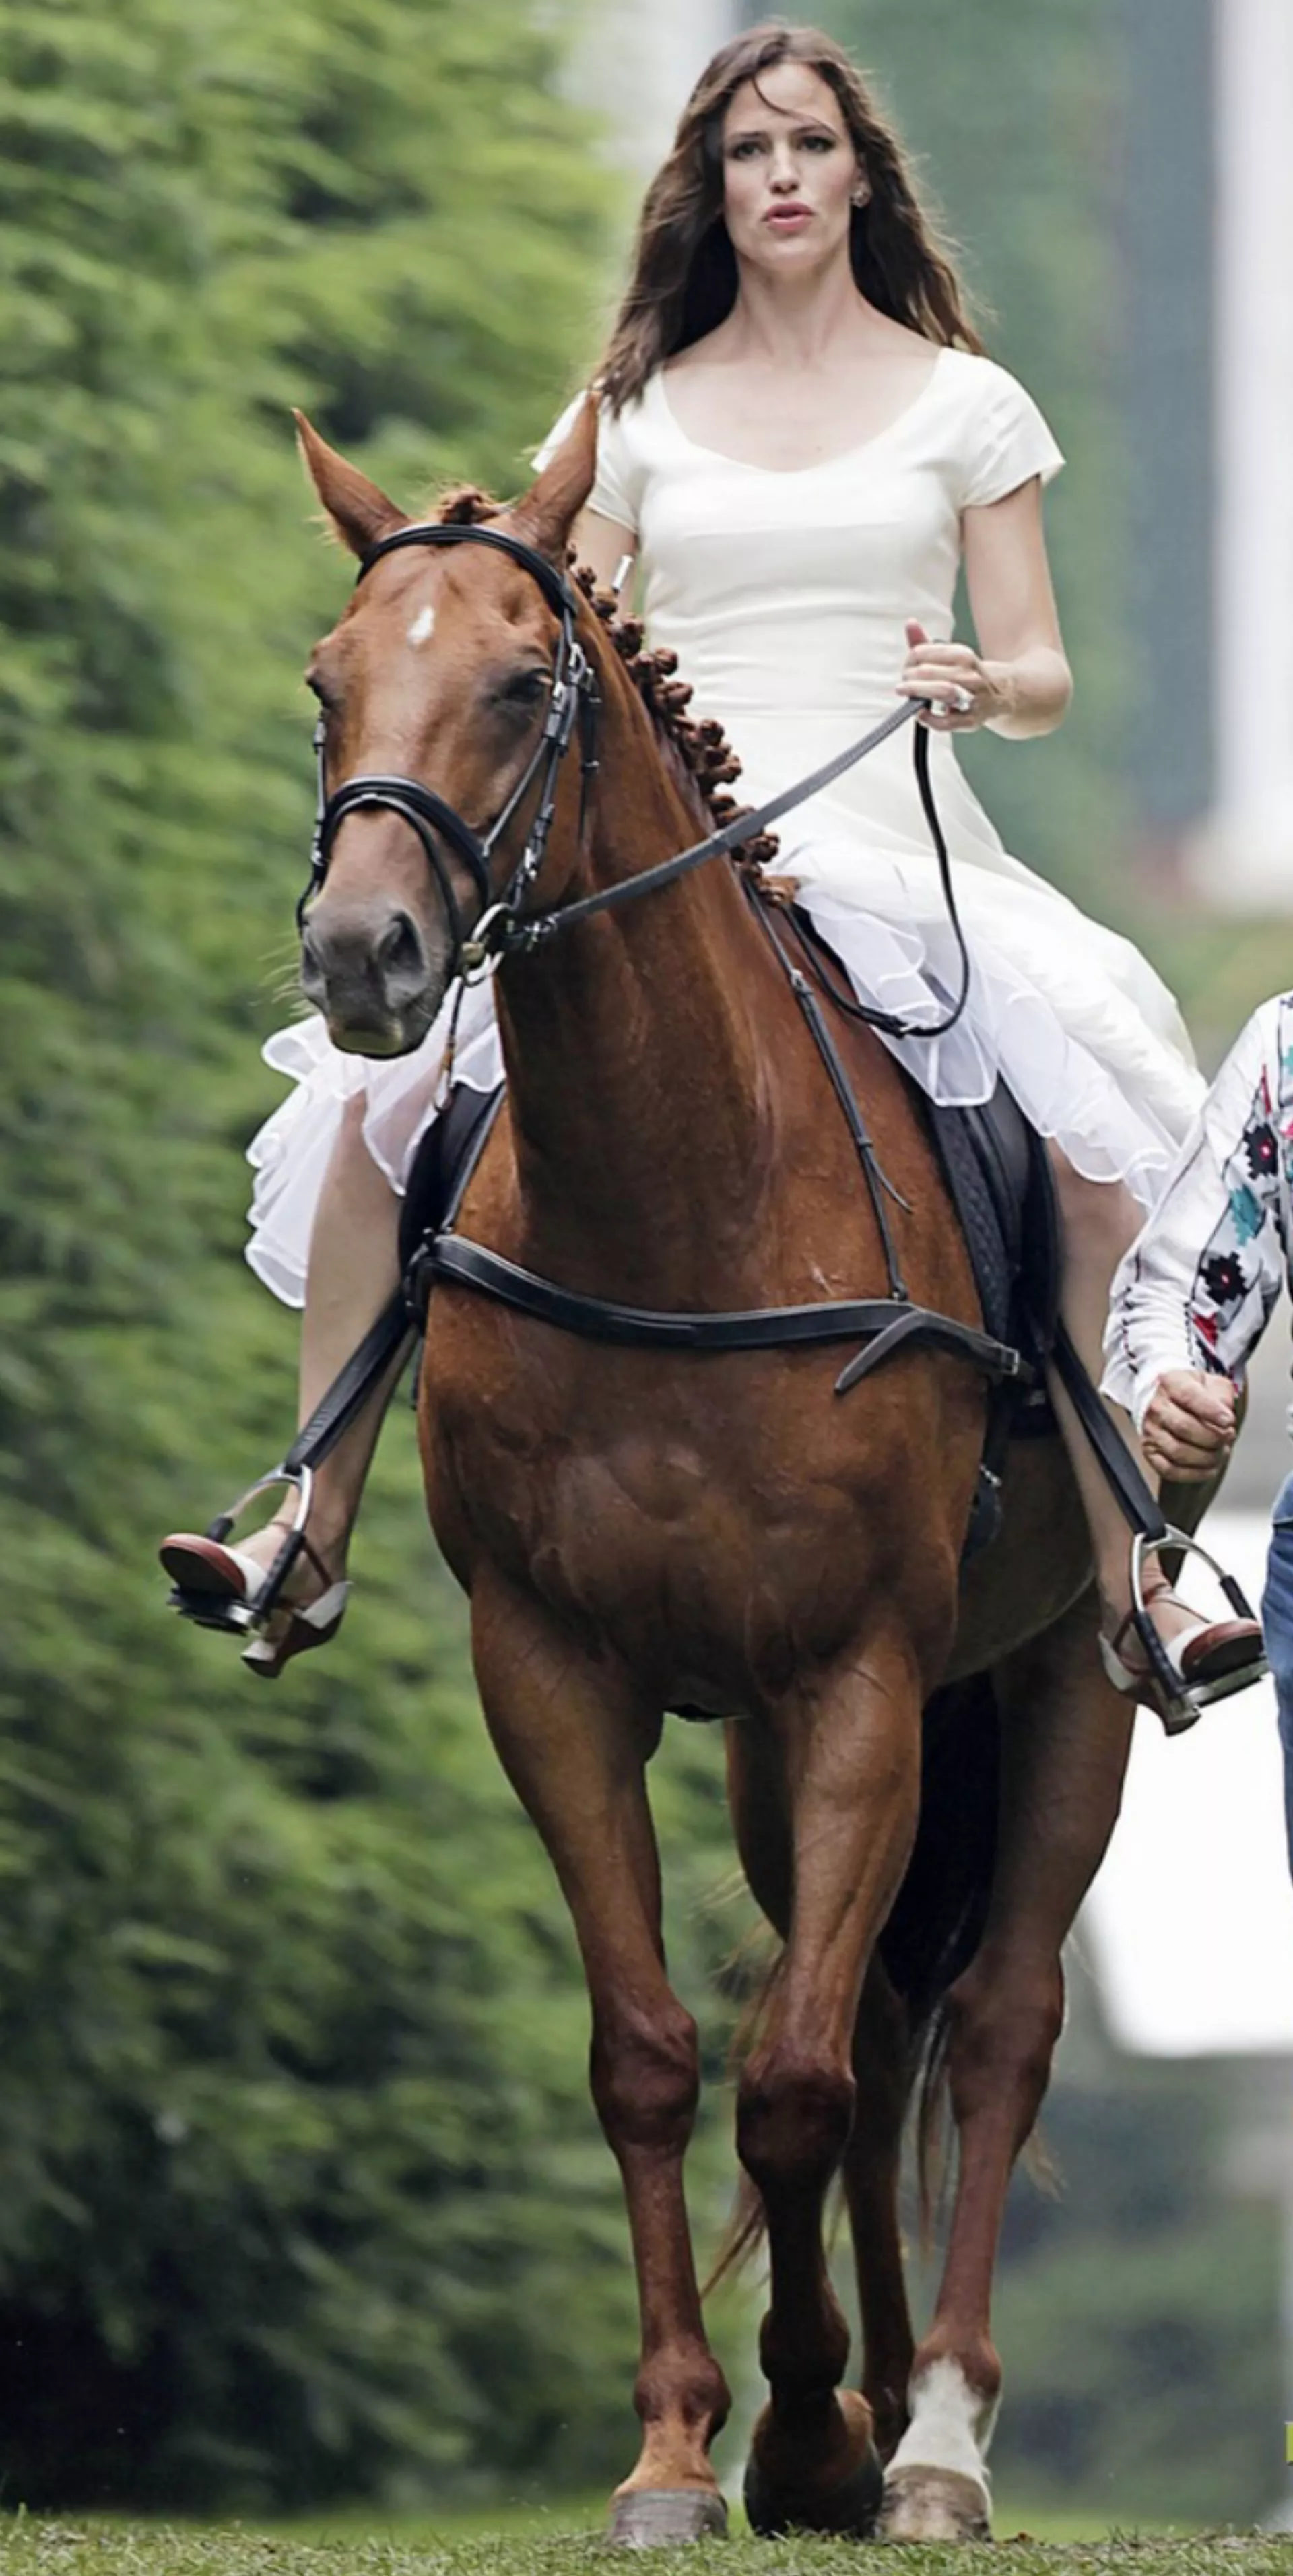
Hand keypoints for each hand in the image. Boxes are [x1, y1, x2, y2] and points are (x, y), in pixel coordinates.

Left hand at [899, 619, 1000, 730]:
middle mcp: (970, 675)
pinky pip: (948, 722)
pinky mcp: (971, 720)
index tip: (907, 664)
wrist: (1003, 695)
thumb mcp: (951, 656)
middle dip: (910, 676)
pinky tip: (920, 713)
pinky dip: (930, 718)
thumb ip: (926, 643)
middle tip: (903, 680)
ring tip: (904, 691)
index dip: (911, 658)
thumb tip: (910, 623)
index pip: (927, 652)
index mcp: (964, 656)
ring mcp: (973, 698)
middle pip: (930, 672)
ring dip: (918, 691)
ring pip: (942, 691)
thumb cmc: (968, 675)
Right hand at [1141, 1368, 1237, 1483]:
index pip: (1190, 1397)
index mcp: (1171, 1383)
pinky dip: (1194, 1474)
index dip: (1211, 1411)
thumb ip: (1222, 1394)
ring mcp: (1151, 1431)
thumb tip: (1226, 1414)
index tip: (1229, 1421)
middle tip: (1229, 1436)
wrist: (1164, 1399)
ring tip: (1221, 1452)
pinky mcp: (1150, 1452)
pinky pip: (1170, 1470)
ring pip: (1179, 1452)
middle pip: (1184, 1427)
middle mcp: (1156, 1407)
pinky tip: (1210, 1468)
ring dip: (1207, 1457)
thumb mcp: (1210, 1382)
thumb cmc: (1191, 1391)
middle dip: (1214, 1437)